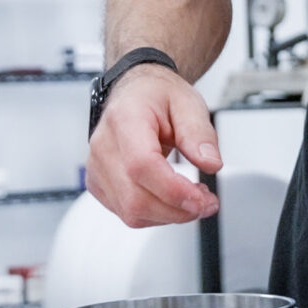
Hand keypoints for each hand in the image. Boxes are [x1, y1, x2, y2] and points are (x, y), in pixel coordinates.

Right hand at [85, 64, 222, 227]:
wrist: (136, 93)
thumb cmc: (157, 96)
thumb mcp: (188, 104)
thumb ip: (200, 134)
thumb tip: (210, 163)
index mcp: (125, 118)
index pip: (141, 165)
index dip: (173, 190)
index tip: (201, 198)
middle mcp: (104, 145)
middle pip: (135, 198)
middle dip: (178, 209)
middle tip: (206, 201)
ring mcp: (97, 168)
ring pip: (132, 212)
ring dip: (170, 214)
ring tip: (193, 196)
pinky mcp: (99, 185)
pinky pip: (127, 213)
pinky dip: (156, 214)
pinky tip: (172, 199)